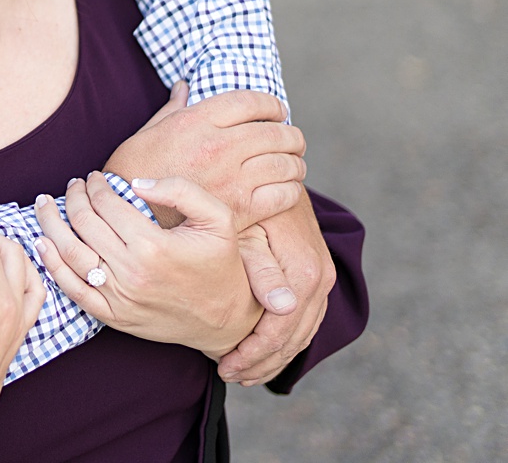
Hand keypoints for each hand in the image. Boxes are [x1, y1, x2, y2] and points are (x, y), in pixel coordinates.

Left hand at [33, 174, 259, 357]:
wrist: (227, 320)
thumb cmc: (222, 264)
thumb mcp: (218, 219)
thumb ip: (181, 191)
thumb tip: (137, 182)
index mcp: (153, 246)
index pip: (106, 205)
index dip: (94, 185)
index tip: (93, 178)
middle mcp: (131, 273)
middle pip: (83, 224)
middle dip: (71, 198)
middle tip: (72, 185)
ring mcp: (119, 298)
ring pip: (69, 254)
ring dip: (50, 225)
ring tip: (45, 205)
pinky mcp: (113, 317)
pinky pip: (72, 289)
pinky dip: (51, 265)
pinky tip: (42, 243)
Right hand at [104, 85, 306, 229]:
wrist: (129, 216)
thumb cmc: (133, 171)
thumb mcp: (148, 133)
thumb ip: (174, 109)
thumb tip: (184, 87)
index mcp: (196, 122)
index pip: (251, 101)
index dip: (271, 104)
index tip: (277, 111)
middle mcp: (218, 146)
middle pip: (276, 132)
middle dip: (291, 134)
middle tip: (292, 140)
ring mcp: (232, 179)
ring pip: (285, 163)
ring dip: (295, 162)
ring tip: (293, 164)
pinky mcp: (240, 210)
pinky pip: (284, 195)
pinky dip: (291, 190)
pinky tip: (285, 188)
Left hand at [218, 194, 334, 384]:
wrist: (267, 172)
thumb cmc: (242, 199)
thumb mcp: (243, 230)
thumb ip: (260, 266)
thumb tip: (282, 306)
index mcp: (305, 268)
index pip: (283, 328)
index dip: (255, 352)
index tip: (225, 366)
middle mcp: (320, 275)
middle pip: (296, 336)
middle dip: (262, 361)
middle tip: (229, 375)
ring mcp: (322, 275)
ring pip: (303, 331)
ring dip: (274, 356)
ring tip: (241, 371)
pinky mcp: (315, 274)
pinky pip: (306, 318)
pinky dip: (285, 339)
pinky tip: (260, 351)